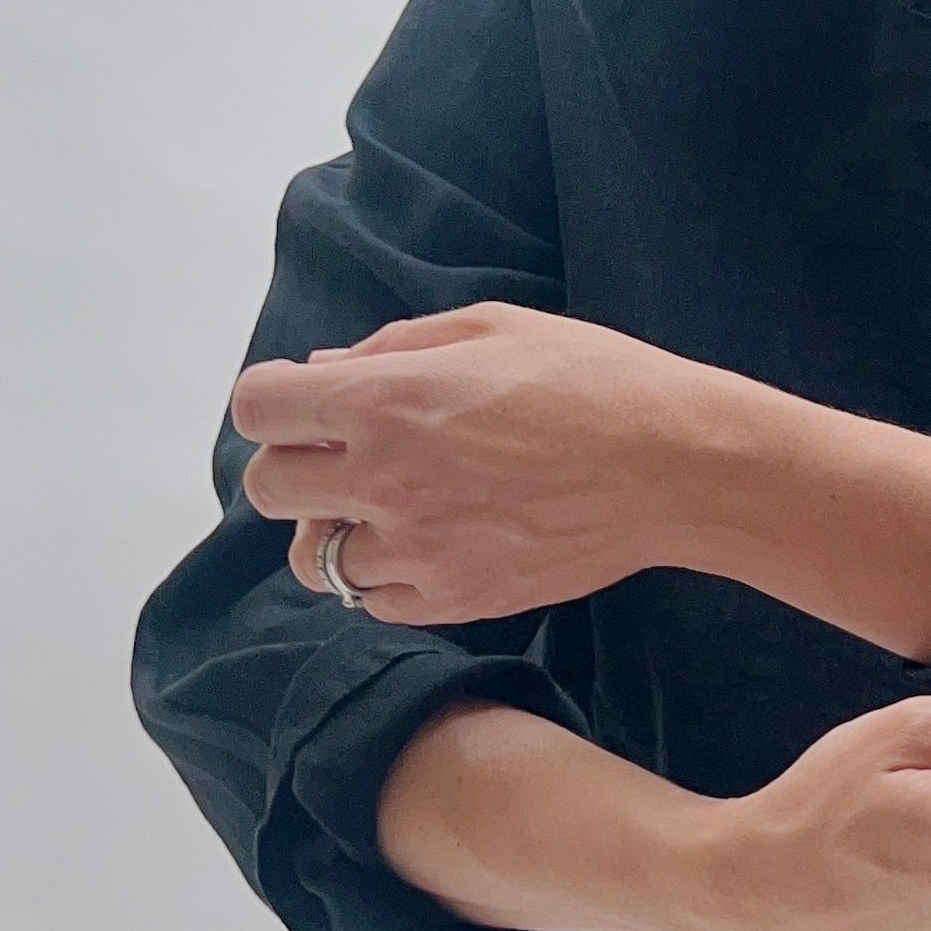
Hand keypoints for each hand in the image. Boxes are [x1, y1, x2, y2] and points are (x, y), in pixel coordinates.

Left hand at [230, 301, 721, 623]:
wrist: (672, 466)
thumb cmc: (593, 380)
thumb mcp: (492, 328)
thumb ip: (395, 346)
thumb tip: (327, 370)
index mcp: (384, 401)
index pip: (258, 409)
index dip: (277, 401)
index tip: (308, 404)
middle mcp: (383, 481)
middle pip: (268, 488)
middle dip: (298, 464)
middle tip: (349, 457)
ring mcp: (417, 550)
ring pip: (314, 560)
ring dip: (336, 531)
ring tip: (388, 511)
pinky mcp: (455, 599)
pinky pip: (375, 603)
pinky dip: (385, 577)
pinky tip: (429, 545)